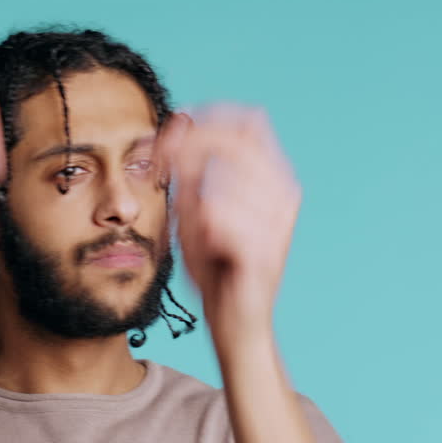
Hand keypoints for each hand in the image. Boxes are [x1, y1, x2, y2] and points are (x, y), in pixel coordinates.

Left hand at [154, 105, 300, 340]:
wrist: (235, 323)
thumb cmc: (216, 268)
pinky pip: (217, 217)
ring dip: (193, 206)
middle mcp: (284, 192)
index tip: (164, 136)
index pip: (247, 122)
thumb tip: (177, 120)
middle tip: (157, 166)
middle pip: (234, 143)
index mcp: (273, 177)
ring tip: (196, 232)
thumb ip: (186, 167)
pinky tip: (209, 248)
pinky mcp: (264, 249)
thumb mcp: (192, 209)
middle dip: (187, 149)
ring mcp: (278, 220)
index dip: (204, 119)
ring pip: (219, 186)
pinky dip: (201, 230)